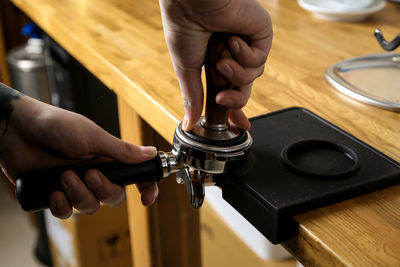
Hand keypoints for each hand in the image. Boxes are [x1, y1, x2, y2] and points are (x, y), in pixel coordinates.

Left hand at [0, 88, 157, 218]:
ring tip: (64, 176)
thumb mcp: (92, 136)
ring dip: (79, 194)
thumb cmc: (55, 125)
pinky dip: (61, 205)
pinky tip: (53, 191)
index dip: (145, 188)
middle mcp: (95, 173)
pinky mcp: (55, 194)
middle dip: (103, 190)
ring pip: (90, 207)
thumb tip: (150, 153)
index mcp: (108, 159)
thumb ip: (121, 150)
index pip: (134, 177)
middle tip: (89, 175)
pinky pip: (66, 213)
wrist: (18, 129)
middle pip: (113, 197)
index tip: (146, 198)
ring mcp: (75, 185)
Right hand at [159, 0, 271, 130]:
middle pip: (243, 89)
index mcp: (215, 62)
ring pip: (252, 77)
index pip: (228, 91)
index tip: (239, 125)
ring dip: (236, 72)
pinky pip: (259, 59)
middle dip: (235, 98)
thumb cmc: (184, 26)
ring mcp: (247, 45)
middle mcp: (233, 55)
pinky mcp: (261, 34)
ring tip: (222, 59)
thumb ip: (193, 96)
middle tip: (222, 98)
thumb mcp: (186, 68)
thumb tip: (188, 122)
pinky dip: (245, 55)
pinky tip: (233, 40)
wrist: (192, 0)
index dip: (233, 109)